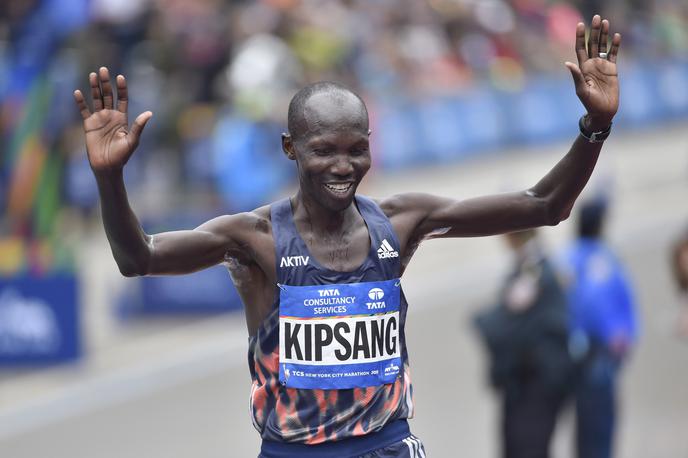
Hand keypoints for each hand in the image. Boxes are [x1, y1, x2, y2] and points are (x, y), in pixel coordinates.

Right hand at [73, 67, 152, 174]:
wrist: (107, 166)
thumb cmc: (122, 156)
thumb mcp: (132, 140)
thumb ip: (138, 126)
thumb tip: (149, 113)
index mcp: (122, 118)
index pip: (122, 99)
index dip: (121, 88)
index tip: (120, 77)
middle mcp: (111, 116)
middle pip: (108, 95)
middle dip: (106, 83)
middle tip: (103, 69)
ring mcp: (99, 119)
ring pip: (96, 99)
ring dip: (94, 87)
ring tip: (93, 75)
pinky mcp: (88, 124)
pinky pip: (84, 110)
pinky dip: (80, 102)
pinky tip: (78, 92)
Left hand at [565, 15, 620, 130]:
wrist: (603, 111)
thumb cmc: (590, 103)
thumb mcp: (582, 90)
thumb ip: (576, 76)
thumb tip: (567, 63)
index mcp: (583, 68)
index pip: (580, 48)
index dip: (580, 37)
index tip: (580, 24)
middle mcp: (591, 65)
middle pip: (592, 44)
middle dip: (593, 31)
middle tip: (596, 17)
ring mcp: (602, 66)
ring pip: (603, 47)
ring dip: (604, 34)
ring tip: (605, 22)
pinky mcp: (612, 70)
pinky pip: (614, 55)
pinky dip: (615, 45)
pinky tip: (616, 36)